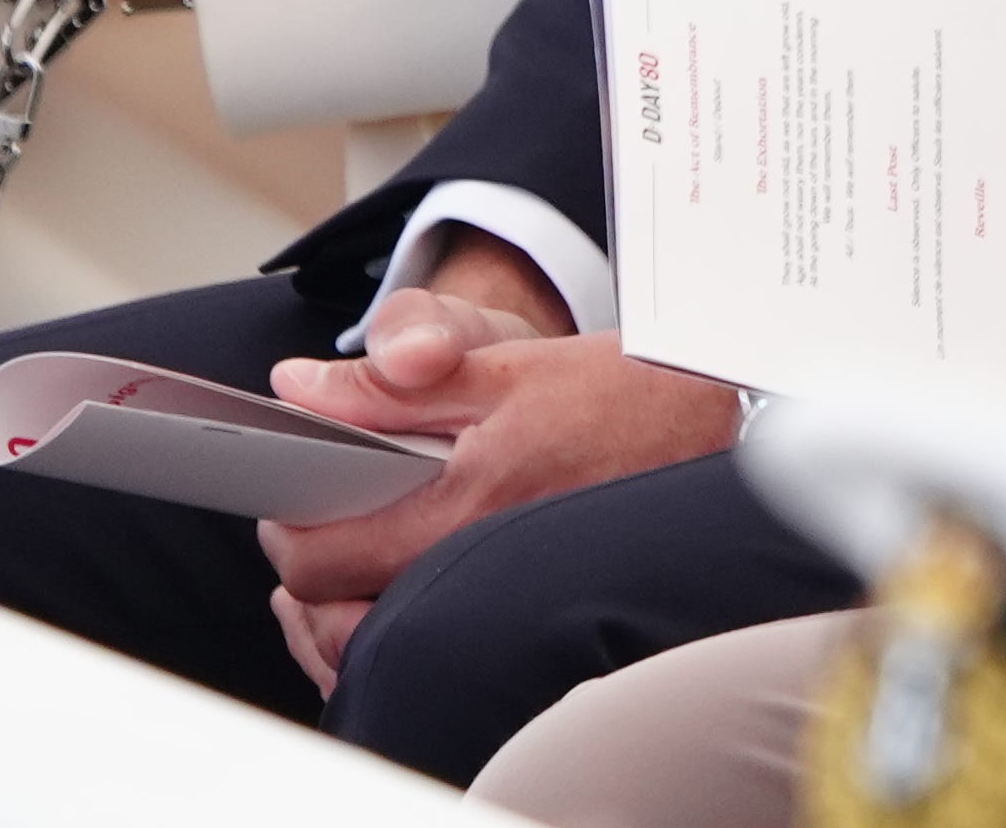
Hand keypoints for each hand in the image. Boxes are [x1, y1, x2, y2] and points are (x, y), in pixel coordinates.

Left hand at [256, 264, 728, 691]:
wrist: (720, 419)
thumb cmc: (622, 388)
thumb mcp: (504, 363)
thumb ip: (391, 387)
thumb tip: (295, 390)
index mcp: (464, 503)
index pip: (320, 559)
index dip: (285, 524)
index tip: (287, 489)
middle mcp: (480, 565)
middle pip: (336, 615)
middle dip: (305, 565)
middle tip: (313, 515)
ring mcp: (504, 596)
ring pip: (379, 640)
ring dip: (343, 602)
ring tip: (346, 550)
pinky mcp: (531, 609)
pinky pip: (431, 643)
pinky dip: (394, 617)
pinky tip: (405, 573)